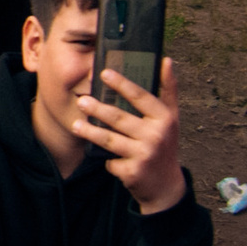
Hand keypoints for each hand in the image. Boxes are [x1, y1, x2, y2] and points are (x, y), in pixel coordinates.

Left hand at [74, 60, 184, 214]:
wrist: (166, 185)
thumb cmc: (164, 144)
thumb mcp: (171, 118)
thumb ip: (168, 89)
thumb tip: (166, 60)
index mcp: (165, 118)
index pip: (141, 97)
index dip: (122, 84)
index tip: (105, 73)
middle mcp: (156, 136)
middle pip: (120, 118)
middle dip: (98, 109)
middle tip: (82, 100)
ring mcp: (144, 154)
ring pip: (109, 140)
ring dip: (90, 132)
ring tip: (75, 124)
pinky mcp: (132, 172)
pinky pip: (110, 161)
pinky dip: (105, 159)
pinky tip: (101, 156)